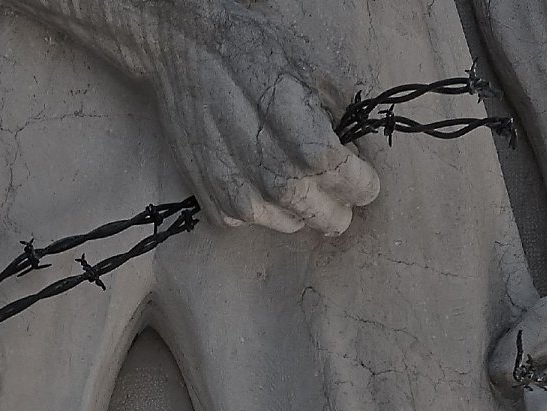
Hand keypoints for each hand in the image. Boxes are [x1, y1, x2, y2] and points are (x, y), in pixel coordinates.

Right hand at [142, 5, 378, 233]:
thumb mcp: (310, 71)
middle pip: (325, 217)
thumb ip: (337, 119)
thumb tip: (350, 153)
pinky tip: (255, 173)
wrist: (183, 53)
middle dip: (339, 205)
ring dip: (301, 206)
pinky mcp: (215, 204)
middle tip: (336, 187)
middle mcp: (274, 178)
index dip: (363, 182)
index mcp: (306, 142)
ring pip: (292, 222)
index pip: (352, 184)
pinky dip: (263, 204)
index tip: (363, 175)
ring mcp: (241, 196)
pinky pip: (256, 219)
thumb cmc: (250, 52)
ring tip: (291, 174)